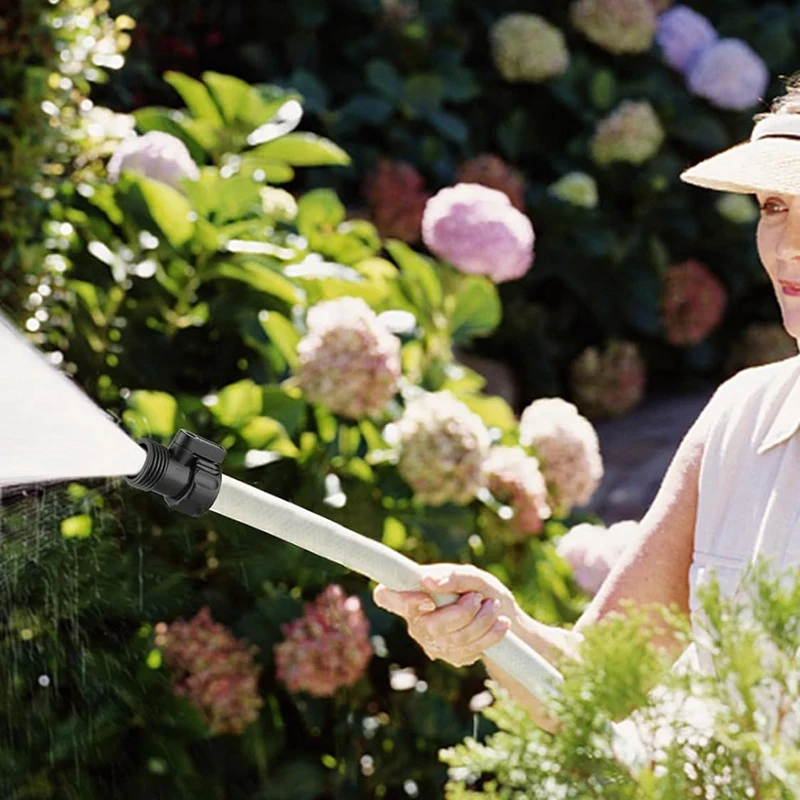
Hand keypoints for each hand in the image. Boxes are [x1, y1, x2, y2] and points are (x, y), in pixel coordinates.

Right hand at [373, 564, 518, 667]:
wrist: (504, 615)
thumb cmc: (480, 589)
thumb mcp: (473, 576)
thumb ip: (453, 576)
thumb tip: (428, 580)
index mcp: (414, 594)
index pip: (386, 597)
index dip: (400, 601)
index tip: (428, 600)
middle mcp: (417, 622)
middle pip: (431, 625)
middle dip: (463, 611)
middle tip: (478, 597)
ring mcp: (433, 642)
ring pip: (455, 640)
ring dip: (482, 621)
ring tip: (493, 607)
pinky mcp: (452, 657)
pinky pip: (469, 651)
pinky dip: (490, 635)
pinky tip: (500, 624)